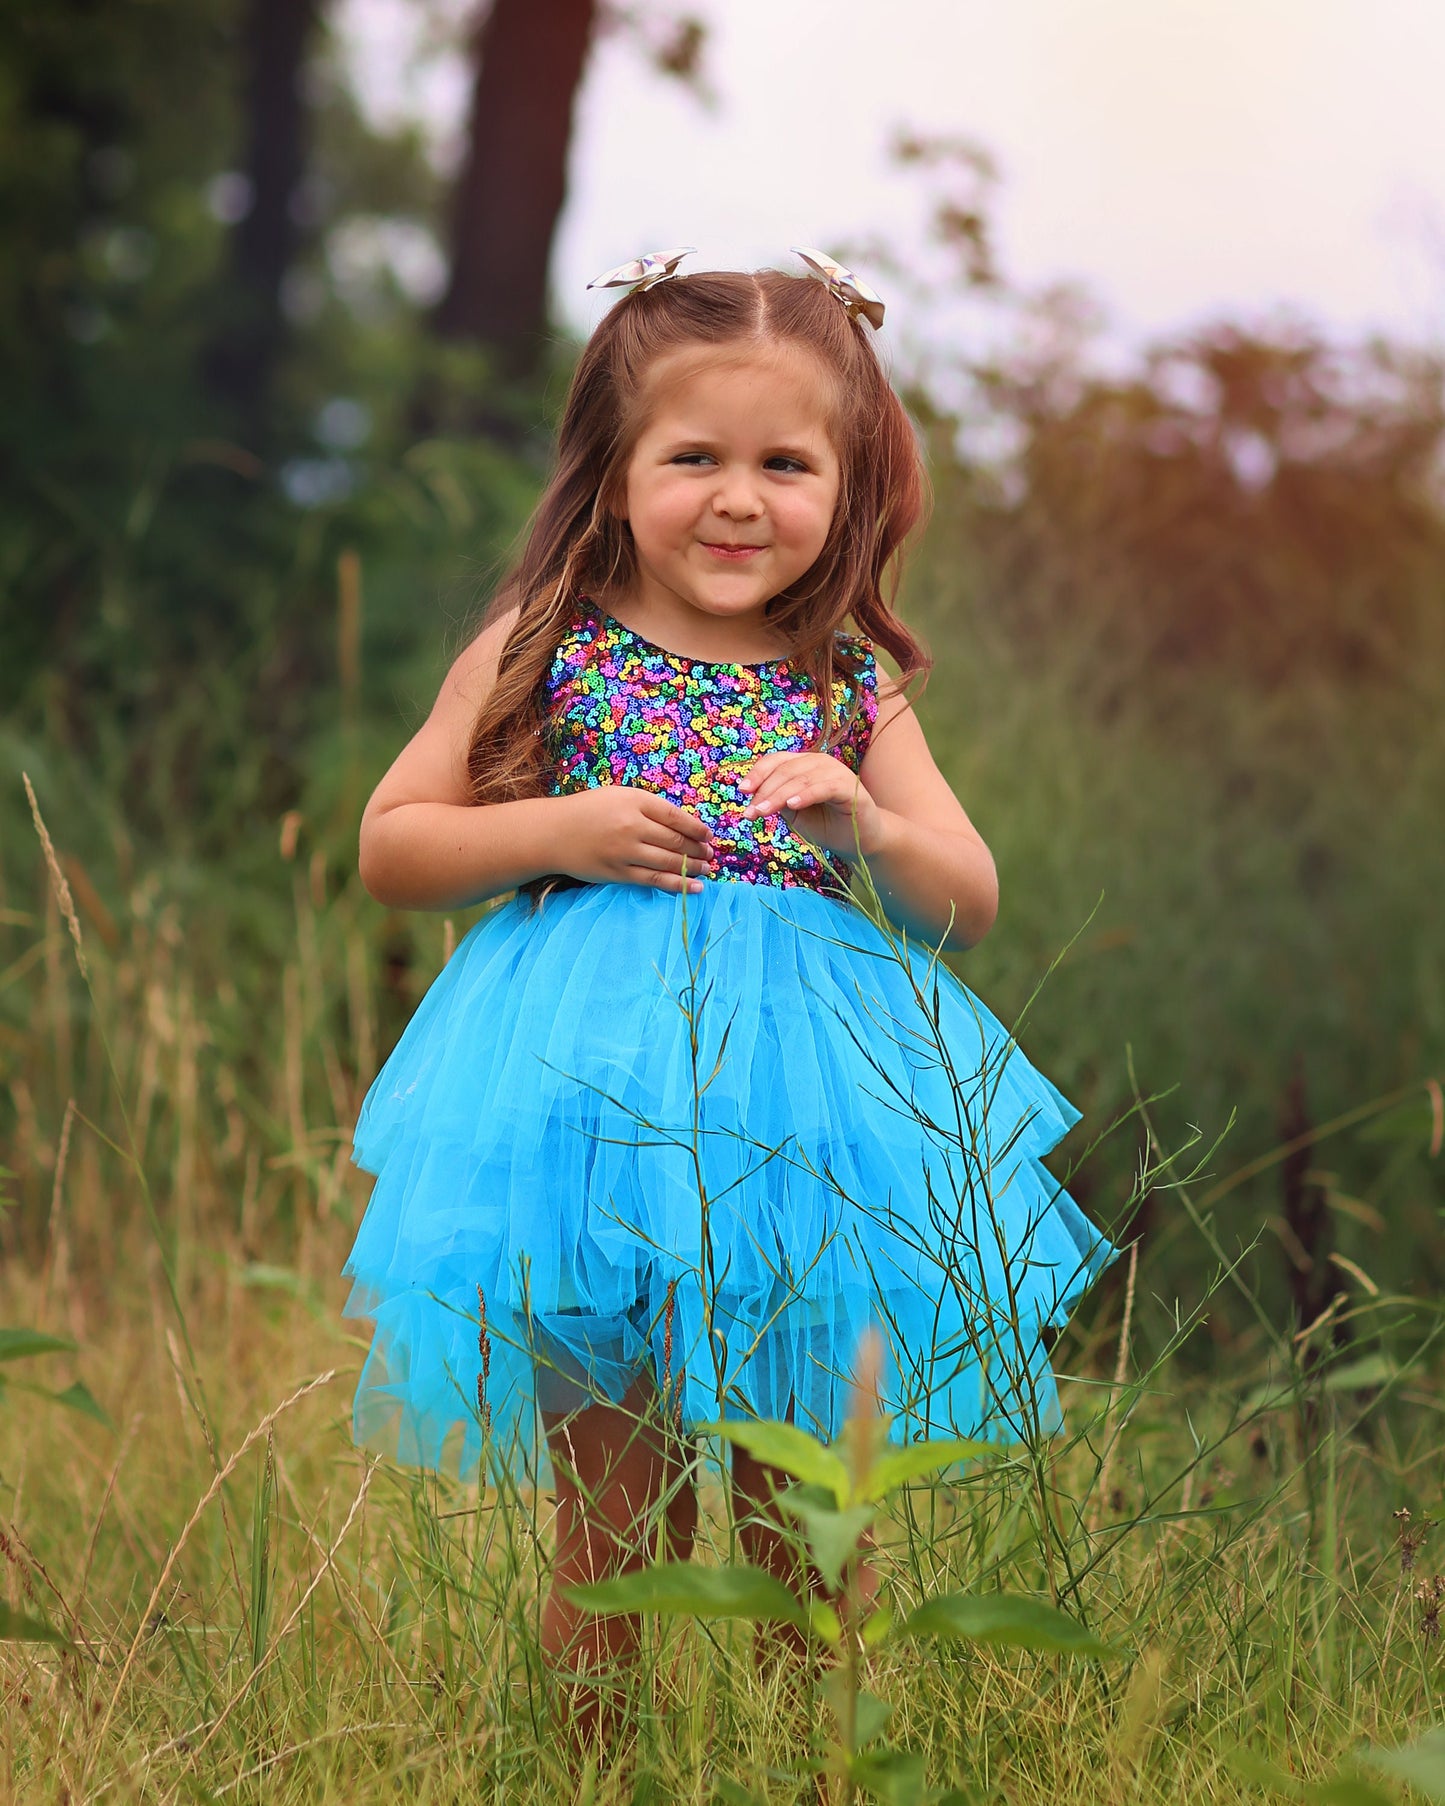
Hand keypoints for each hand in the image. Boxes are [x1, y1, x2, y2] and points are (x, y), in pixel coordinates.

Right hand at [554, 786, 713, 893]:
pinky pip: (654, 880)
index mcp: (634, 801)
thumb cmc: (588, 811)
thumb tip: (683, 825)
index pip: (675, 816)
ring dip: (692, 867)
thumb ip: (648, 807)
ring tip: (707, 869)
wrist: (553, 833)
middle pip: (675, 840)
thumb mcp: (618, 796)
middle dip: (697, 849)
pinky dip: (677, 884)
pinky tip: (694, 887)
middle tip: (710, 854)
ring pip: (668, 862)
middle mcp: (631, 825)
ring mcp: (625, 851)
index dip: (696, 828)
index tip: (708, 835)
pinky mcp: (618, 873)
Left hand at [738, 753, 883, 858]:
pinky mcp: (850, 788)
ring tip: (762, 812)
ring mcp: (836, 772)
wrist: (860, 841)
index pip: (777, 761)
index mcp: (804, 765)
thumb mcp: (795, 814)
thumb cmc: (827, 825)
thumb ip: (778, 802)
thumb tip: (754, 798)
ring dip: (778, 795)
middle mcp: (820, 762)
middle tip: (750, 812)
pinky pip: (824, 787)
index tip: (742, 791)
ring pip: (801, 779)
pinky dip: (806, 795)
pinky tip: (791, 806)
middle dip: (764, 791)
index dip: (758, 773)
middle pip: (786, 770)